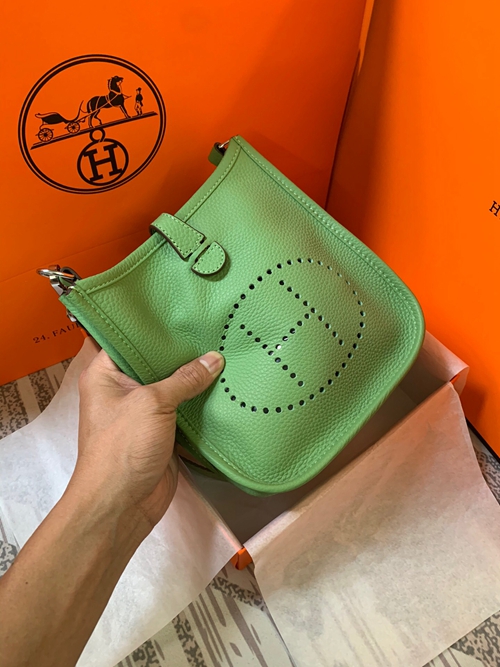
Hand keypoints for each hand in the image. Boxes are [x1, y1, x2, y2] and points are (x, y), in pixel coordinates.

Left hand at [72, 339, 223, 534]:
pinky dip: (200, 399)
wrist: (122, 504)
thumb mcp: (153, 403)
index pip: (128, 338)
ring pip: (171, 385)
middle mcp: (122, 389)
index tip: (181, 310)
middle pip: (154, 362)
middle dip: (181, 349)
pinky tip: (223, 382)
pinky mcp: (162, 430)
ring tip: (223, 346)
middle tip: (210, 325)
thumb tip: (215, 359)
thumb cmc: (123, 446)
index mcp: (105, 374)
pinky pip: (183, 408)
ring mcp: (143, 410)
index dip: (153, 325)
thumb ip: (184, 379)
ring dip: (194, 375)